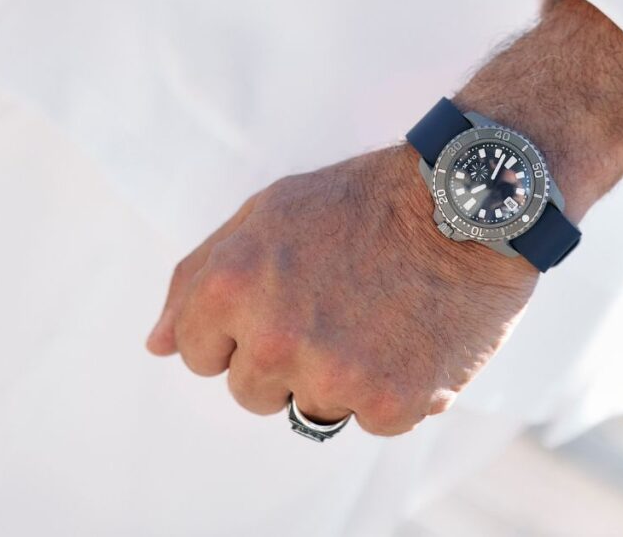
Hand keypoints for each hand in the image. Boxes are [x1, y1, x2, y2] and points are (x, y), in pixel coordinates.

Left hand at [146, 145, 537, 434]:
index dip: (244, 327)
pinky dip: (394, 388)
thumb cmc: (363, 202)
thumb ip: (199, 279)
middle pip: (252, 393)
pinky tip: (412, 336)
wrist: (465, 201)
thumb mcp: (266, 214)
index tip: (288, 298)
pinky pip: (373, 421)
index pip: (200, 355)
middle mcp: (274, 339)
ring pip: (313, 410)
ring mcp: (334, 376)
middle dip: (288, 357)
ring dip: (342, 377)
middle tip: (340, 304)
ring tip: (379, 317)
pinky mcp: (392, 402)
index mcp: (230, 288)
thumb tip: (158, 346)